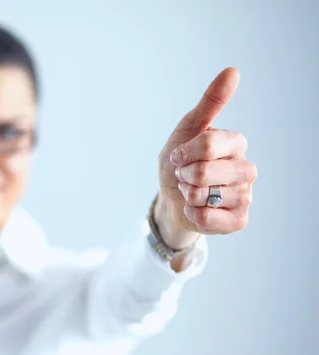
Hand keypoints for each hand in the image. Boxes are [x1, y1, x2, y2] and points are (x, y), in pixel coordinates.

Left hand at [156, 67, 257, 248]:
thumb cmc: (179, 163)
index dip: (184, 153)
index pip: (209, 143)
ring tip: (191, 192)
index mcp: (236, 143)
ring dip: (187, 195)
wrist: (170, 198)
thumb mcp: (186, 130)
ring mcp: (245, 195)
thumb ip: (210, 103)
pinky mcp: (239, 220)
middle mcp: (246, 168)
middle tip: (185, 176)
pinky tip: (195, 209)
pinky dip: (193, 214)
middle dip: (184, 175)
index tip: (179, 157)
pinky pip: (210, 219)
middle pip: (205, 171)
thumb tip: (233, 70)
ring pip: (205, 196)